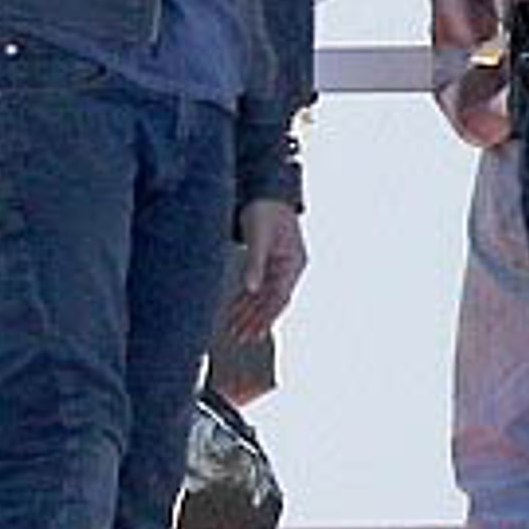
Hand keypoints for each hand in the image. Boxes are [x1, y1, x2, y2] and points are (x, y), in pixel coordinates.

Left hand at [226, 199, 307, 340]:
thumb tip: (251, 289)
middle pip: (271, 300)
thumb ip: (255, 263)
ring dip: (249, 313)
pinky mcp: (267, 262)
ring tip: (235, 330)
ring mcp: (279, 266)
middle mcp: (289, 268)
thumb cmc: (265, 210)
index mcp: (293, 263)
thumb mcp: (258, 236)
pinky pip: (257, 286)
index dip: (267, 316)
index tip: (255, 333)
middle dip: (256, 320)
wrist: (266, 190)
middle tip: (240, 338)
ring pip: (263, 296)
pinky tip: (236, 311)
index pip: (280, 296)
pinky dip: (246, 299)